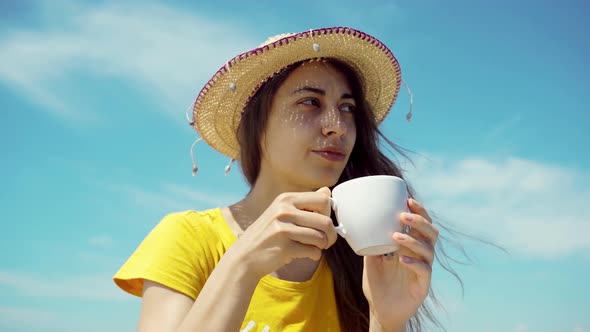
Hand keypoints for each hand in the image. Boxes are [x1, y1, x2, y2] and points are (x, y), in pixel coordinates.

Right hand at [228, 187, 337, 278]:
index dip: (328, 213)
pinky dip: (314, 255)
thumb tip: (327, 191)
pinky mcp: (284, 248)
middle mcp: (284, 211)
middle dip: (331, 234)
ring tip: (315, 247)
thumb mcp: (282, 212)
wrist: (245, 257)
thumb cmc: (267, 234)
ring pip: (320, 237)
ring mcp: (283, 229)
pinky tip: (307, 254)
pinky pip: (313, 251)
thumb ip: (305, 202)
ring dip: (322, 246)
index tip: (323, 223)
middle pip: (325, 221)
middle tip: (327, 241)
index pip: (323, 200)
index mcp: (285, 199)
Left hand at [363, 199, 437, 330]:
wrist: (380, 310)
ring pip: (429, 249)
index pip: (421, 224)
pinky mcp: (423, 285)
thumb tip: (359, 221)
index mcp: (410, 246)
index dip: (419, 211)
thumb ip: (369, 241)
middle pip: (431, 233)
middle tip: (403, 215)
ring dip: (413, 240)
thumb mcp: (370, 259)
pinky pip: (424, 270)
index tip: (408, 200)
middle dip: (420, 221)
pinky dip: (414, 262)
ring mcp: (423, 269)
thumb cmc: (377, 284)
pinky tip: (401, 259)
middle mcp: (419, 255)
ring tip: (395, 236)